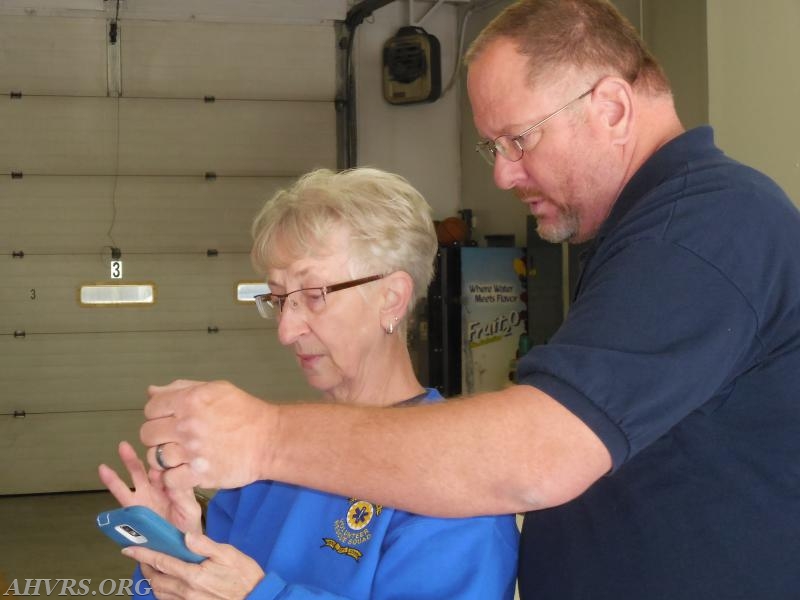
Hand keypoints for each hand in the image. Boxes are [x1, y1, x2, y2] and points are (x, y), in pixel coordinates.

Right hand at [98, 440, 201, 534]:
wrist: (177, 547)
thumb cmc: (188, 526)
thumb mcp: (190, 510)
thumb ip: (183, 496)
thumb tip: (173, 482)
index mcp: (173, 484)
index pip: (168, 467)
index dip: (164, 459)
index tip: (162, 451)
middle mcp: (157, 487)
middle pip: (148, 468)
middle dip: (138, 457)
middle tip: (127, 445)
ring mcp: (144, 497)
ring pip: (134, 478)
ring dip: (127, 463)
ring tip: (118, 451)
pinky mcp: (133, 510)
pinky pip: (122, 495)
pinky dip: (113, 482)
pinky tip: (104, 471)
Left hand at [124, 532, 263, 599]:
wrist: (255, 599)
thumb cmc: (244, 576)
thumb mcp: (229, 554)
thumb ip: (205, 545)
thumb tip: (185, 536)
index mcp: (194, 574)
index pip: (161, 562)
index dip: (143, 554)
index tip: (129, 548)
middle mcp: (186, 591)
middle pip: (155, 579)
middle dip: (145, 567)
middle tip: (142, 556)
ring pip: (159, 593)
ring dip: (152, 580)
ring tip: (153, 568)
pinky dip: (162, 592)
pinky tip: (167, 583)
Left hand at [140, 380, 276, 489]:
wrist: (270, 439)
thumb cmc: (245, 411)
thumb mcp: (216, 389)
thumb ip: (181, 388)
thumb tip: (151, 391)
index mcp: (189, 401)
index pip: (151, 408)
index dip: (157, 414)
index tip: (169, 419)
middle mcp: (187, 426)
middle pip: (147, 434)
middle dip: (157, 436)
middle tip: (173, 438)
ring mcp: (192, 452)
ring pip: (154, 459)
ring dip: (163, 458)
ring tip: (178, 456)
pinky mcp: (199, 475)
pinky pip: (169, 480)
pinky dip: (173, 478)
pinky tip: (184, 471)